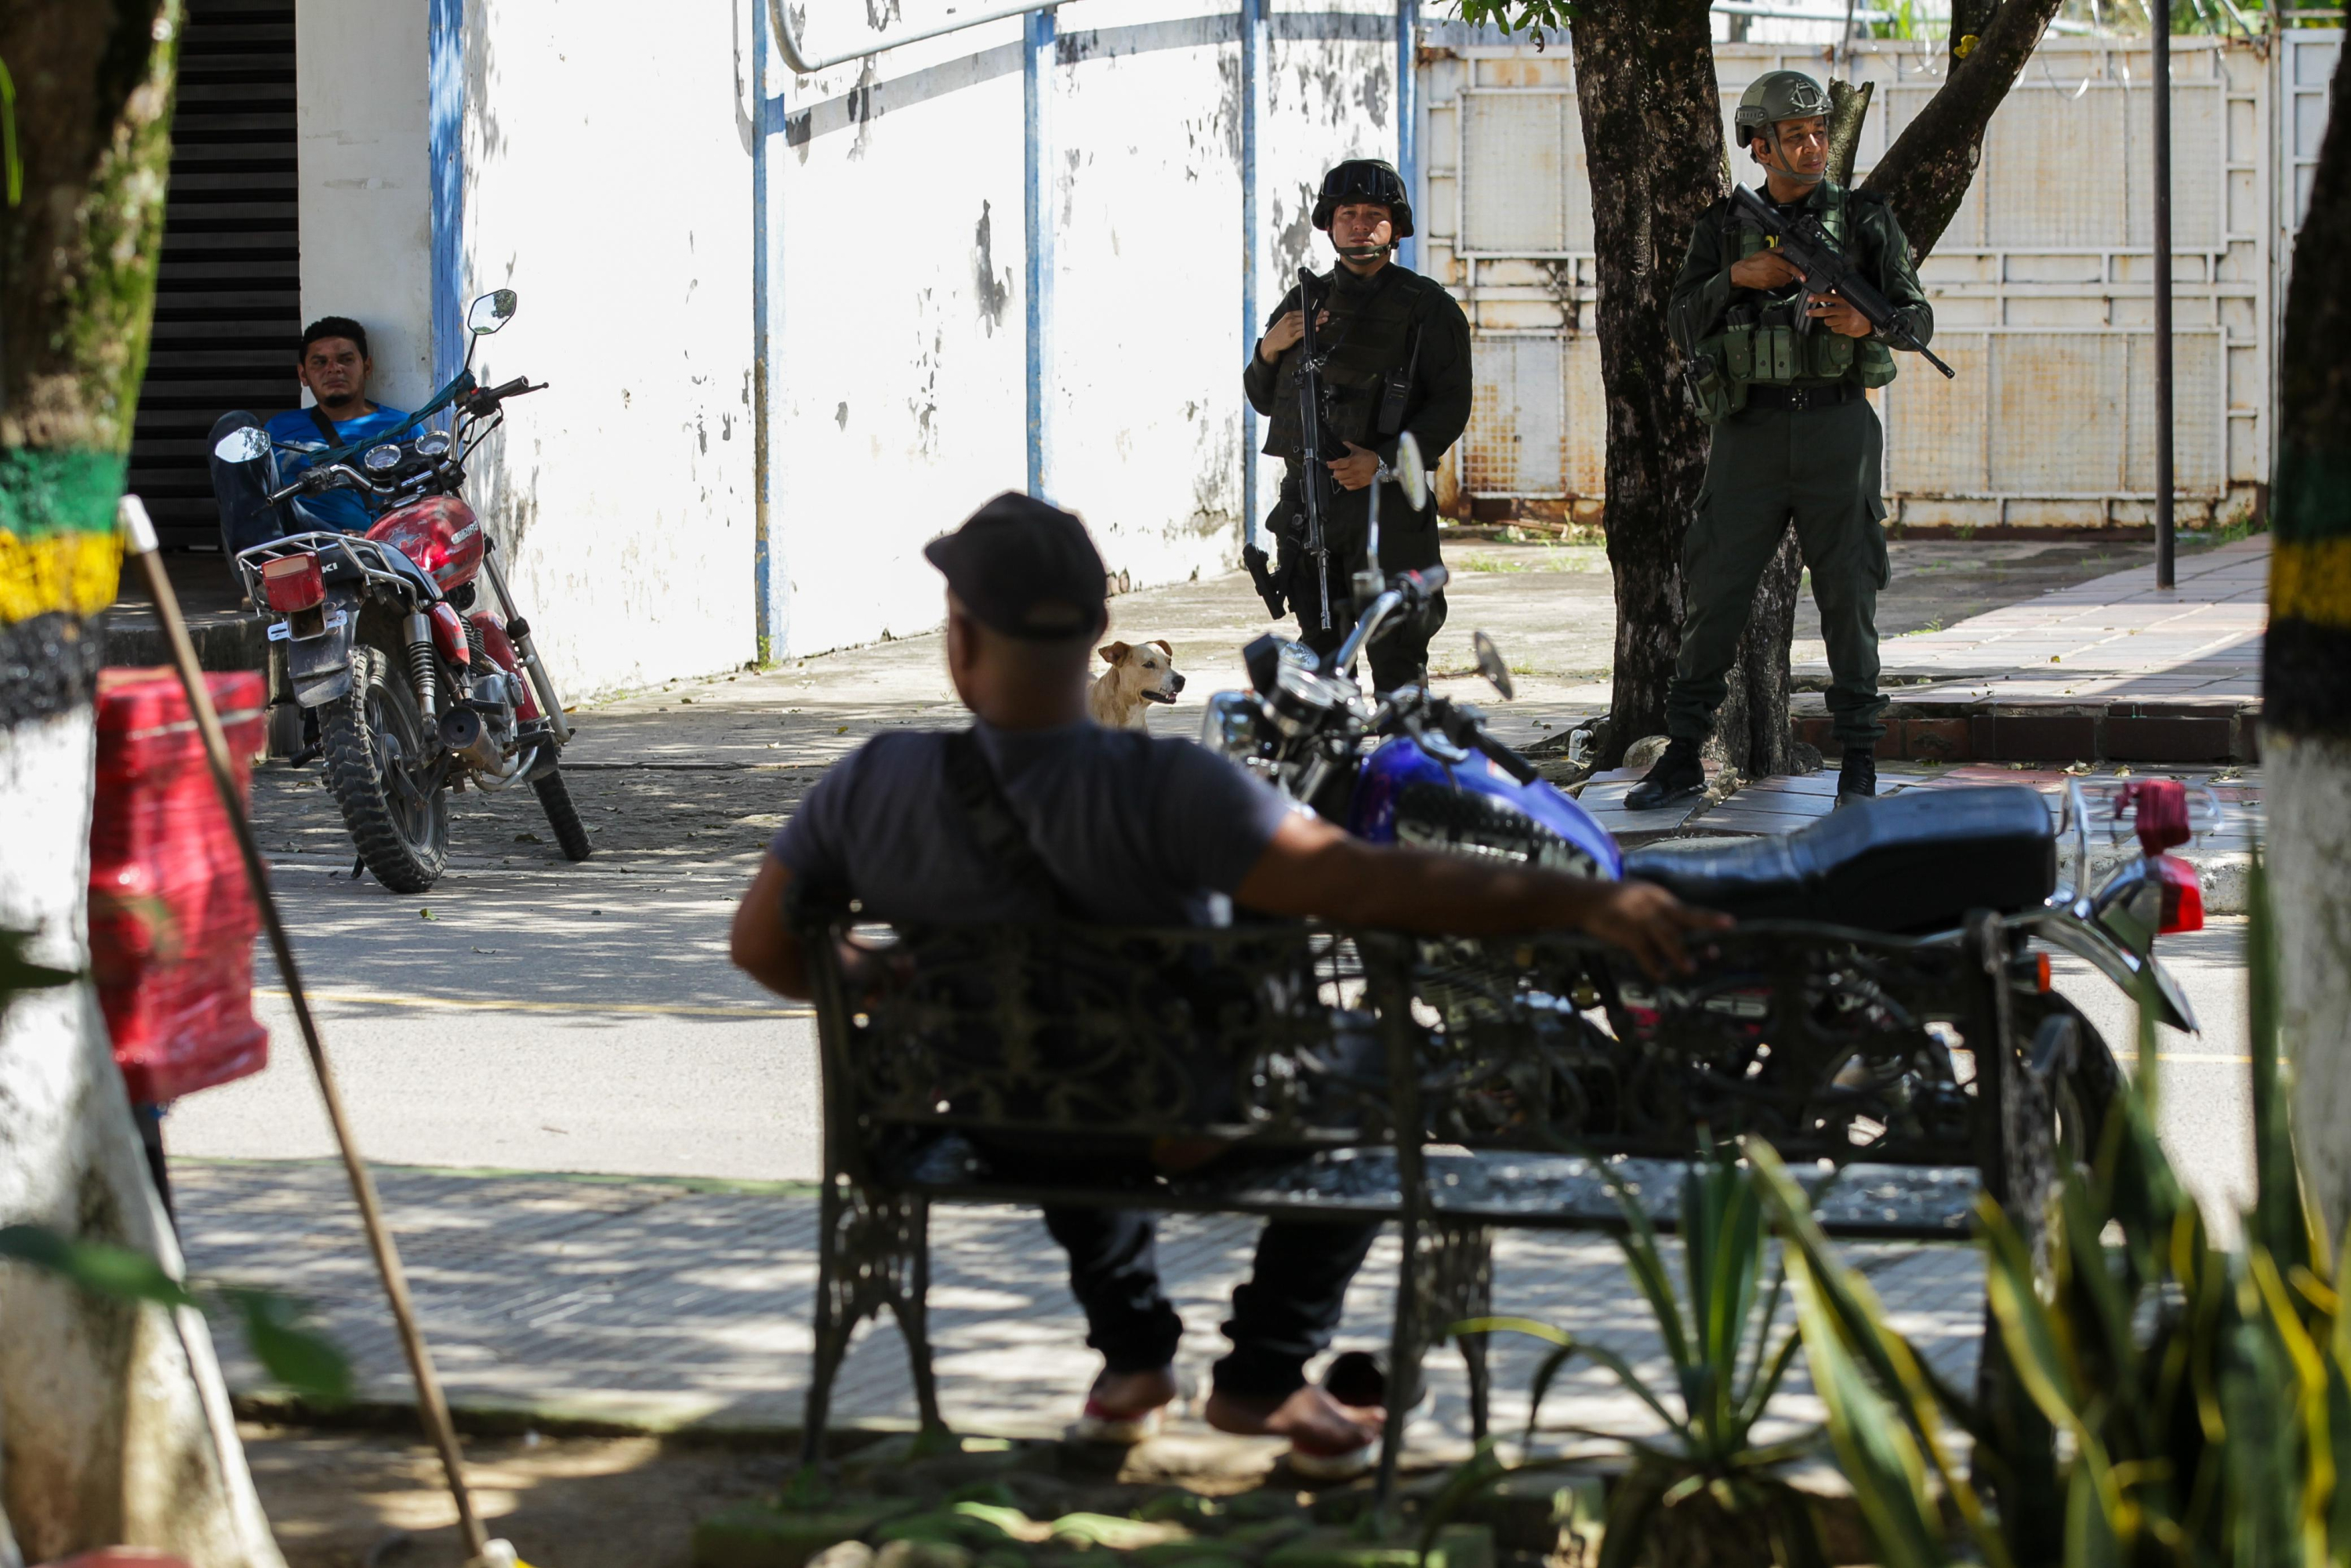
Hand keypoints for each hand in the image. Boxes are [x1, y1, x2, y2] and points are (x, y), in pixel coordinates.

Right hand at [1257, 308, 1328, 362]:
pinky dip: (1310, 330)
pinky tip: (1316, 329)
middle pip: (1307, 316)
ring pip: (1306, 323)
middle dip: (1318, 315)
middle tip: (1326, 314)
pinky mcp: (1292, 336)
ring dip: (1316, 322)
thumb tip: (1307, 318)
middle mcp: (1290, 320)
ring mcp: (1291, 328)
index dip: (1314, 311)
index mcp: (1289, 315)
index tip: (1322, 310)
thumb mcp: (1285, 322)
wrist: (1270, 341)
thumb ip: (1295, 319)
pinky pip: (1303, 332)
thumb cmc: (1279, 332)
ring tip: (1324, 320)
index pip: (1304, 311)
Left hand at [1327, 442, 1381, 491]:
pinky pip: (1348, 487)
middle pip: (1337, 475)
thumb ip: (1349, 446)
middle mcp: (1352, 472)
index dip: (1331, 464)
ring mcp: (1355, 479)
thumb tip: (1343, 443)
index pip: (1337, 464)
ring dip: (1341, 478)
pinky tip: (1349, 479)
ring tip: (1344, 474)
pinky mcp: (1358, 485)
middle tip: (1338, 469)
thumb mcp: (1359, 450)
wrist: (1379, 467)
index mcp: (1351, 462)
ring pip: (1341, 482)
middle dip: (1336, 472)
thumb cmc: (1368, 457)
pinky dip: (1346, 484)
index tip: (1329, 463)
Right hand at [1578, 881, 1731, 978]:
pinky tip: (1661, 975)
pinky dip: (1653, 965)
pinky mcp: (1626, 934)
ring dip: (1679, 955)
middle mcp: (1653, 906)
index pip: (1688, 910)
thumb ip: (1659, 907)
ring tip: (1690, 968)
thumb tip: (1680, 924)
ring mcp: (1640, 920)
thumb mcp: (1640, 894)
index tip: (1730, 924)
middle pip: (1683, 920)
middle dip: (1703, 930)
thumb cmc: (1614, 897)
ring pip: (1666, 938)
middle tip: (1718, 947)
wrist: (1585, 899)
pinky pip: (1644, 953)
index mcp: (1659, 897)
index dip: (1709, 918)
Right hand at [1729, 250, 1804, 289]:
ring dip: (1783, 280)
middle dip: (1789, 275)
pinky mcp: (1766, 286)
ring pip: (1783, 283)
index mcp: (1772, 261)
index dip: (1798, 272)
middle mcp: (1772, 271)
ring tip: (1777, 275)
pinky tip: (1771, 278)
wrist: (1741, 273)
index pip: (1789, 267)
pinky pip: (1776, 286)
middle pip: (1788, 277)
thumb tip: (1787, 250)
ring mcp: (1769, 280)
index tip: (1804, 277)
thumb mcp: (1765, 251)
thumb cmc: (1753, 260)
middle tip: (1785, 272)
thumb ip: (1777, 250)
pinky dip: (1777, 283)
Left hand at [1807, 292, 1871, 337]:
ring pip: (1828, 322)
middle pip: (1825, 311)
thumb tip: (1833, 288)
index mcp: (1845, 300)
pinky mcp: (1847, 329)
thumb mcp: (1853, 298)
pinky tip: (1841, 325)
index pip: (1828, 297)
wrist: (1874, 320)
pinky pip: (1835, 329)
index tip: (1810, 298)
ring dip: (1828, 321)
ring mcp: (1846, 320)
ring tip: (1834, 319)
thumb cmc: (1861, 308)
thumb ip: (1842, 294)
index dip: (1818, 297)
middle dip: (1815, 312)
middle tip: (1808, 312)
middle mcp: (1844, 310)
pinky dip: (1835, 328)